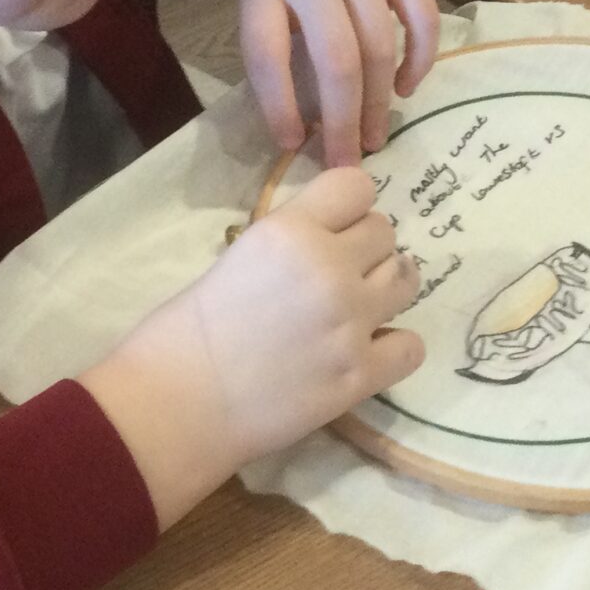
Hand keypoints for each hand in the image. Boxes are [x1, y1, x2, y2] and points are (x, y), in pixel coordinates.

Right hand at [80, 168, 423, 525]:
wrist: (179, 403)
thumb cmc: (185, 332)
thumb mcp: (238, 257)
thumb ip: (290, 245)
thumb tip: (329, 246)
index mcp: (290, 230)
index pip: (358, 186)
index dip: (349, 209)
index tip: (334, 230)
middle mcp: (329, 267)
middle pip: (386, 234)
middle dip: (365, 252)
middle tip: (338, 279)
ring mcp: (351, 322)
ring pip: (407, 281)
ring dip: (385, 292)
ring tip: (357, 312)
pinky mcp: (361, 374)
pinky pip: (411, 346)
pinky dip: (392, 349)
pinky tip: (366, 355)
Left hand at [237, 0, 440, 166]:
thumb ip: (274, 31)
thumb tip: (300, 113)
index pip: (266, 53)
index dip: (278, 106)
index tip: (292, 145)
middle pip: (335, 60)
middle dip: (342, 121)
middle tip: (346, 164)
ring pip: (379, 45)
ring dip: (379, 101)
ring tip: (376, 138)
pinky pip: (420, 15)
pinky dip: (419, 57)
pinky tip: (406, 87)